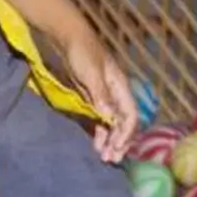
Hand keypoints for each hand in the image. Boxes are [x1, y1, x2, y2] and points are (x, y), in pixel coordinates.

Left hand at [58, 23, 138, 161]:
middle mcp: (115, 93)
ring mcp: (103, 96)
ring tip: (104, 157)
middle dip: (119, 142)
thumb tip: (109, 117)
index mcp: (120, 86)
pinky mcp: (91, 98)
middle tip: (111, 160)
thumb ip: (100, 94)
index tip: (116, 148)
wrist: (67, 36)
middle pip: (123, 123)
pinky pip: (99, 120)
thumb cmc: (81, 51)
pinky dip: (99, 132)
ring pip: (111, 124)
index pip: (130, 115)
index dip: (125, 133)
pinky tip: (96, 145)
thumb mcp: (90, 72)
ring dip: (109, 140)